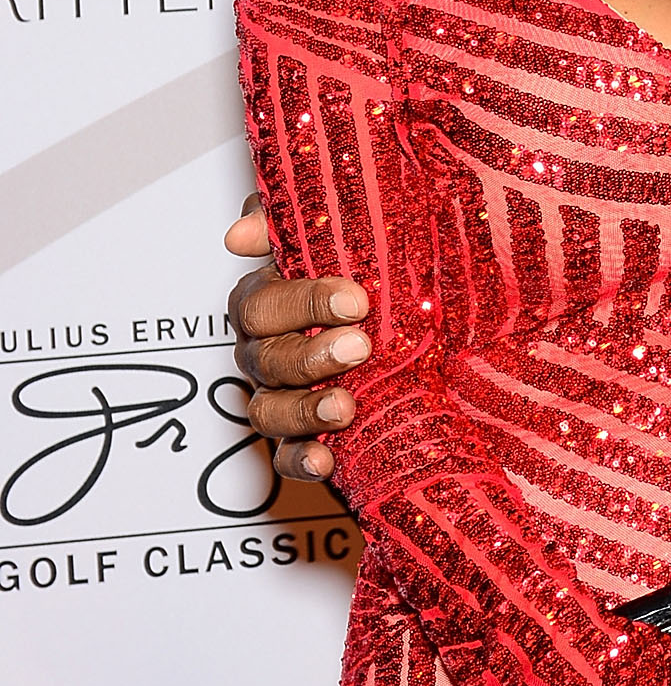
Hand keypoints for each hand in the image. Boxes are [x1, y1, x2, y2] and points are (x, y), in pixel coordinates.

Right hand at [224, 196, 371, 481]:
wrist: (415, 331)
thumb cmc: (368, 277)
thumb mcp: (337, 238)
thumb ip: (287, 224)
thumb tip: (240, 233)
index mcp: (269, 302)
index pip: (260, 302)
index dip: (302, 302)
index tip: (355, 300)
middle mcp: (266, 351)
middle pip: (263, 358)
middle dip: (310, 355)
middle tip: (359, 347)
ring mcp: (281, 397)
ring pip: (267, 411)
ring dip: (304, 411)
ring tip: (345, 406)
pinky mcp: (302, 439)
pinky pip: (285, 458)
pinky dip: (301, 461)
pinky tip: (325, 460)